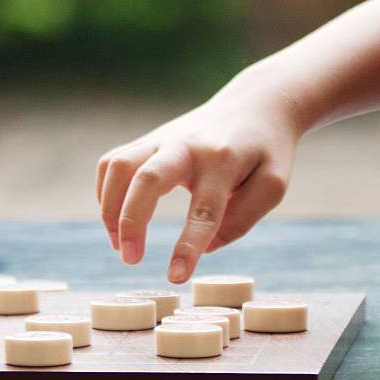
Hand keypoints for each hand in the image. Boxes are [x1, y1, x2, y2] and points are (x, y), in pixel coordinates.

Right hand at [95, 78, 304, 282]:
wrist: (254, 102)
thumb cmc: (266, 149)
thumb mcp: (272, 183)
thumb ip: (243, 217)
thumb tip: (205, 248)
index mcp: (223, 160)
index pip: (204, 209)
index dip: (188, 246)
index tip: (175, 277)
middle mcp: (186, 146)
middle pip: (147, 178)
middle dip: (131, 221)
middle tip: (130, 259)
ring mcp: (162, 138)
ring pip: (119, 166)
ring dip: (111, 209)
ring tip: (119, 246)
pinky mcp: (148, 139)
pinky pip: (113, 162)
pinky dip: (106, 193)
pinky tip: (115, 219)